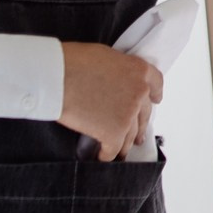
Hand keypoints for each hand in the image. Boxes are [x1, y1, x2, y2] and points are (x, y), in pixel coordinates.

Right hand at [58, 41, 162, 162]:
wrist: (56, 77)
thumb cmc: (72, 62)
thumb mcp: (104, 57)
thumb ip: (118, 71)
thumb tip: (114, 81)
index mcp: (138, 70)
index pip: (155, 83)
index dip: (155, 93)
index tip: (156, 100)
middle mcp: (139, 91)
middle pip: (144, 112)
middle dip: (140, 126)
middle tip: (137, 136)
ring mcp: (128, 113)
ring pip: (130, 134)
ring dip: (125, 144)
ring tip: (120, 151)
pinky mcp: (114, 131)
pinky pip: (113, 148)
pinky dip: (107, 154)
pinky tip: (102, 156)